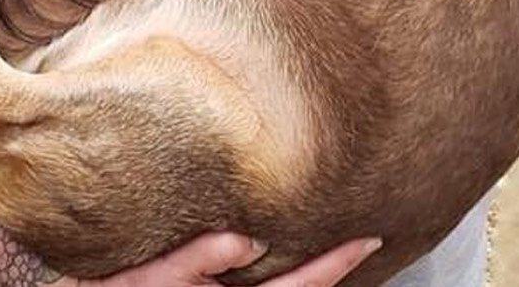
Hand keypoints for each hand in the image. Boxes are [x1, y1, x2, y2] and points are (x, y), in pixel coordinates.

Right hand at [66, 233, 382, 286]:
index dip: (335, 263)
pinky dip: (276, 271)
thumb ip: (198, 259)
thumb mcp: (148, 276)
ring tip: (329, 240)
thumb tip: (250, 239)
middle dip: (330, 267)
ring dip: (305, 271)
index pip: (296, 286)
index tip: (369, 238)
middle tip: (364, 237)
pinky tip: (275, 250)